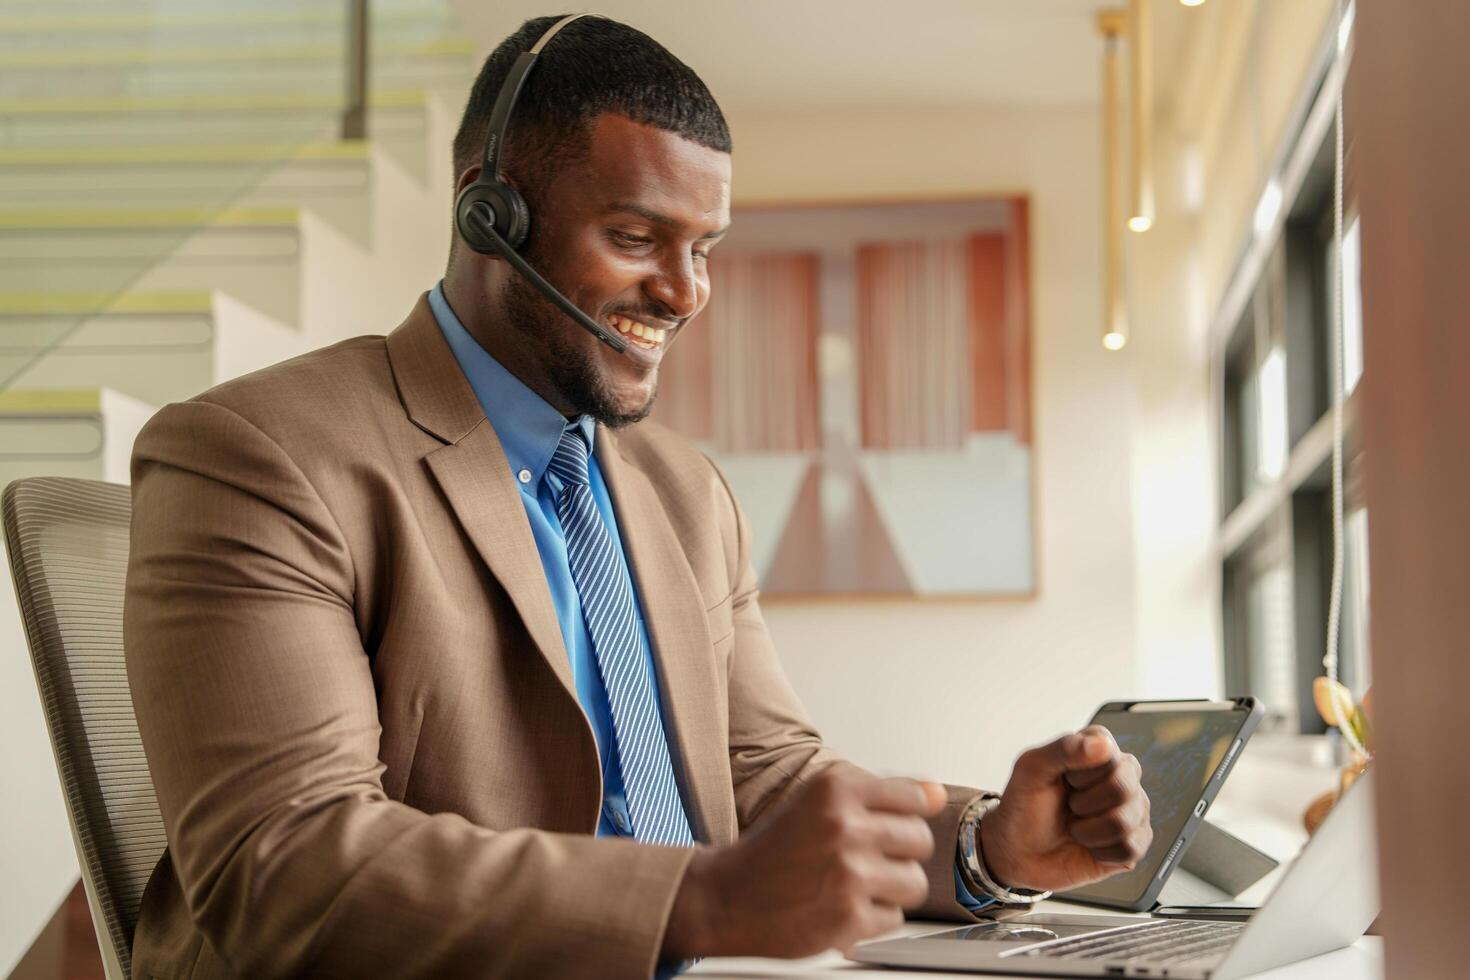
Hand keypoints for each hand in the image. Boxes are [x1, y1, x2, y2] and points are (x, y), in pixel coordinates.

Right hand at [662, 767, 945, 959]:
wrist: (726, 896)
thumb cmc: (774, 849)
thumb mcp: (820, 802)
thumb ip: (882, 794)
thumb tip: (937, 794)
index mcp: (836, 788)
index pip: (914, 799)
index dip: (904, 818)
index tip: (887, 828)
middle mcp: (844, 825)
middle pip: (919, 841)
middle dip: (898, 855)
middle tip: (864, 861)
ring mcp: (849, 872)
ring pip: (914, 883)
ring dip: (890, 890)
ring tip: (854, 887)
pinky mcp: (849, 917)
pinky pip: (893, 920)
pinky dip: (871, 920)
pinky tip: (840, 908)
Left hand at [979, 725, 1151, 892]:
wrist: (1020, 854)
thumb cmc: (1024, 807)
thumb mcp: (1031, 771)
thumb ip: (1063, 749)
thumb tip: (1103, 745)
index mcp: (1097, 748)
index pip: (1108, 753)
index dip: (1080, 774)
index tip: (1064, 780)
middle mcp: (1122, 774)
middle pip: (1123, 787)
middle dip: (1084, 805)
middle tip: (1069, 807)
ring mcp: (1133, 808)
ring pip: (1127, 821)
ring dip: (1089, 832)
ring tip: (1075, 828)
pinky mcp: (1136, 841)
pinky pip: (1132, 848)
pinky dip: (1101, 852)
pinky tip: (1089, 847)